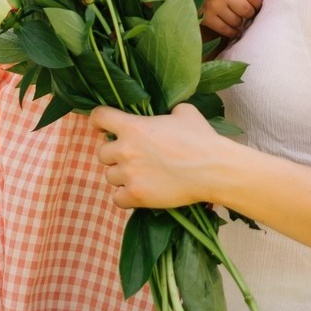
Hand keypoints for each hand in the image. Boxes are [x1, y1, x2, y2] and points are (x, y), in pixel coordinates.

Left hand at [91, 104, 225, 208]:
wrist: (212, 169)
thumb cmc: (200, 138)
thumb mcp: (184, 112)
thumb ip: (166, 112)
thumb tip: (166, 114)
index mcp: (133, 126)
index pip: (99, 117)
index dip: (98, 120)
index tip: (101, 125)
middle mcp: (126, 149)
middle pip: (102, 153)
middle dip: (114, 154)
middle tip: (131, 156)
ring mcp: (129, 174)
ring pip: (109, 176)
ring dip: (121, 176)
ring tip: (140, 175)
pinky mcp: (136, 195)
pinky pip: (117, 198)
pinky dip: (125, 196)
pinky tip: (139, 191)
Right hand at [200, 0, 261, 39]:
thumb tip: (256, 2)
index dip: (258, 3)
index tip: (257, 6)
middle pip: (246, 10)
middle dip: (250, 14)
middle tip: (248, 15)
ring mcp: (214, 6)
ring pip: (237, 21)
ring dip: (240, 23)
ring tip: (238, 20)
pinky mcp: (207, 18)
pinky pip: (226, 30)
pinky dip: (232, 32)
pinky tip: (233, 30)